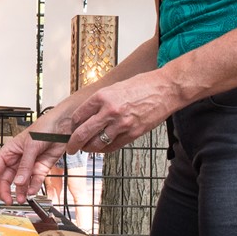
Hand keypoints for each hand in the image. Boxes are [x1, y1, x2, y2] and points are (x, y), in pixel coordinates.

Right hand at [0, 128, 64, 203]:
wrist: (63, 126)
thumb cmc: (44, 127)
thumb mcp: (31, 146)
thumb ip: (25, 166)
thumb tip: (18, 182)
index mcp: (9, 152)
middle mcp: (17, 160)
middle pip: (6, 179)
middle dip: (5, 191)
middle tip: (8, 200)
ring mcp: (28, 166)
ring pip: (20, 183)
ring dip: (19, 192)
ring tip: (21, 200)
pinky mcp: (40, 169)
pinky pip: (34, 181)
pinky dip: (33, 188)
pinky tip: (32, 192)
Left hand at [60, 75, 178, 155]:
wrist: (165, 89)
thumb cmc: (142, 86)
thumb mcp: (115, 88)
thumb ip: (100, 102)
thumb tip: (86, 116)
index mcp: (102, 97)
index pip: (79, 116)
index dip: (72, 126)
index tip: (71, 130)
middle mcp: (109, 111)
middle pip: (83, 133)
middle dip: (73, 144)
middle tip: (71, 149)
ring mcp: (121, 124)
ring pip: (97, 144)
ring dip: (89, 148)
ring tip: (87, 149)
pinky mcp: (133, 133)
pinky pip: (113, 146)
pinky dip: (105, 149)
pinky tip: (103, 148)